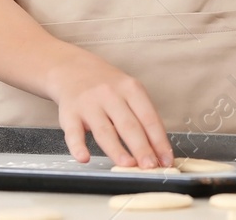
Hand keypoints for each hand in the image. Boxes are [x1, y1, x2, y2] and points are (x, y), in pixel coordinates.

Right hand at [48, 51, 172, 168]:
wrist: (72, 69)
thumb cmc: (107, 86)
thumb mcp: (129, 91)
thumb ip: (141, 117)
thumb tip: (157, 150)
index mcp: (130, 89)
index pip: (149, 118)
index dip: (159, 141)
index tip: (166, 160)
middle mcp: (110, 95)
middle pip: (129, 125)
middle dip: (142, 148)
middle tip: (150, 166)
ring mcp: (89, 104)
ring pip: (104, 130)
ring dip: (117, 150)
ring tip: (128, 165)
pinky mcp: (69, 114)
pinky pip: (73, 133)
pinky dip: (78, 146)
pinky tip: (84, 158)